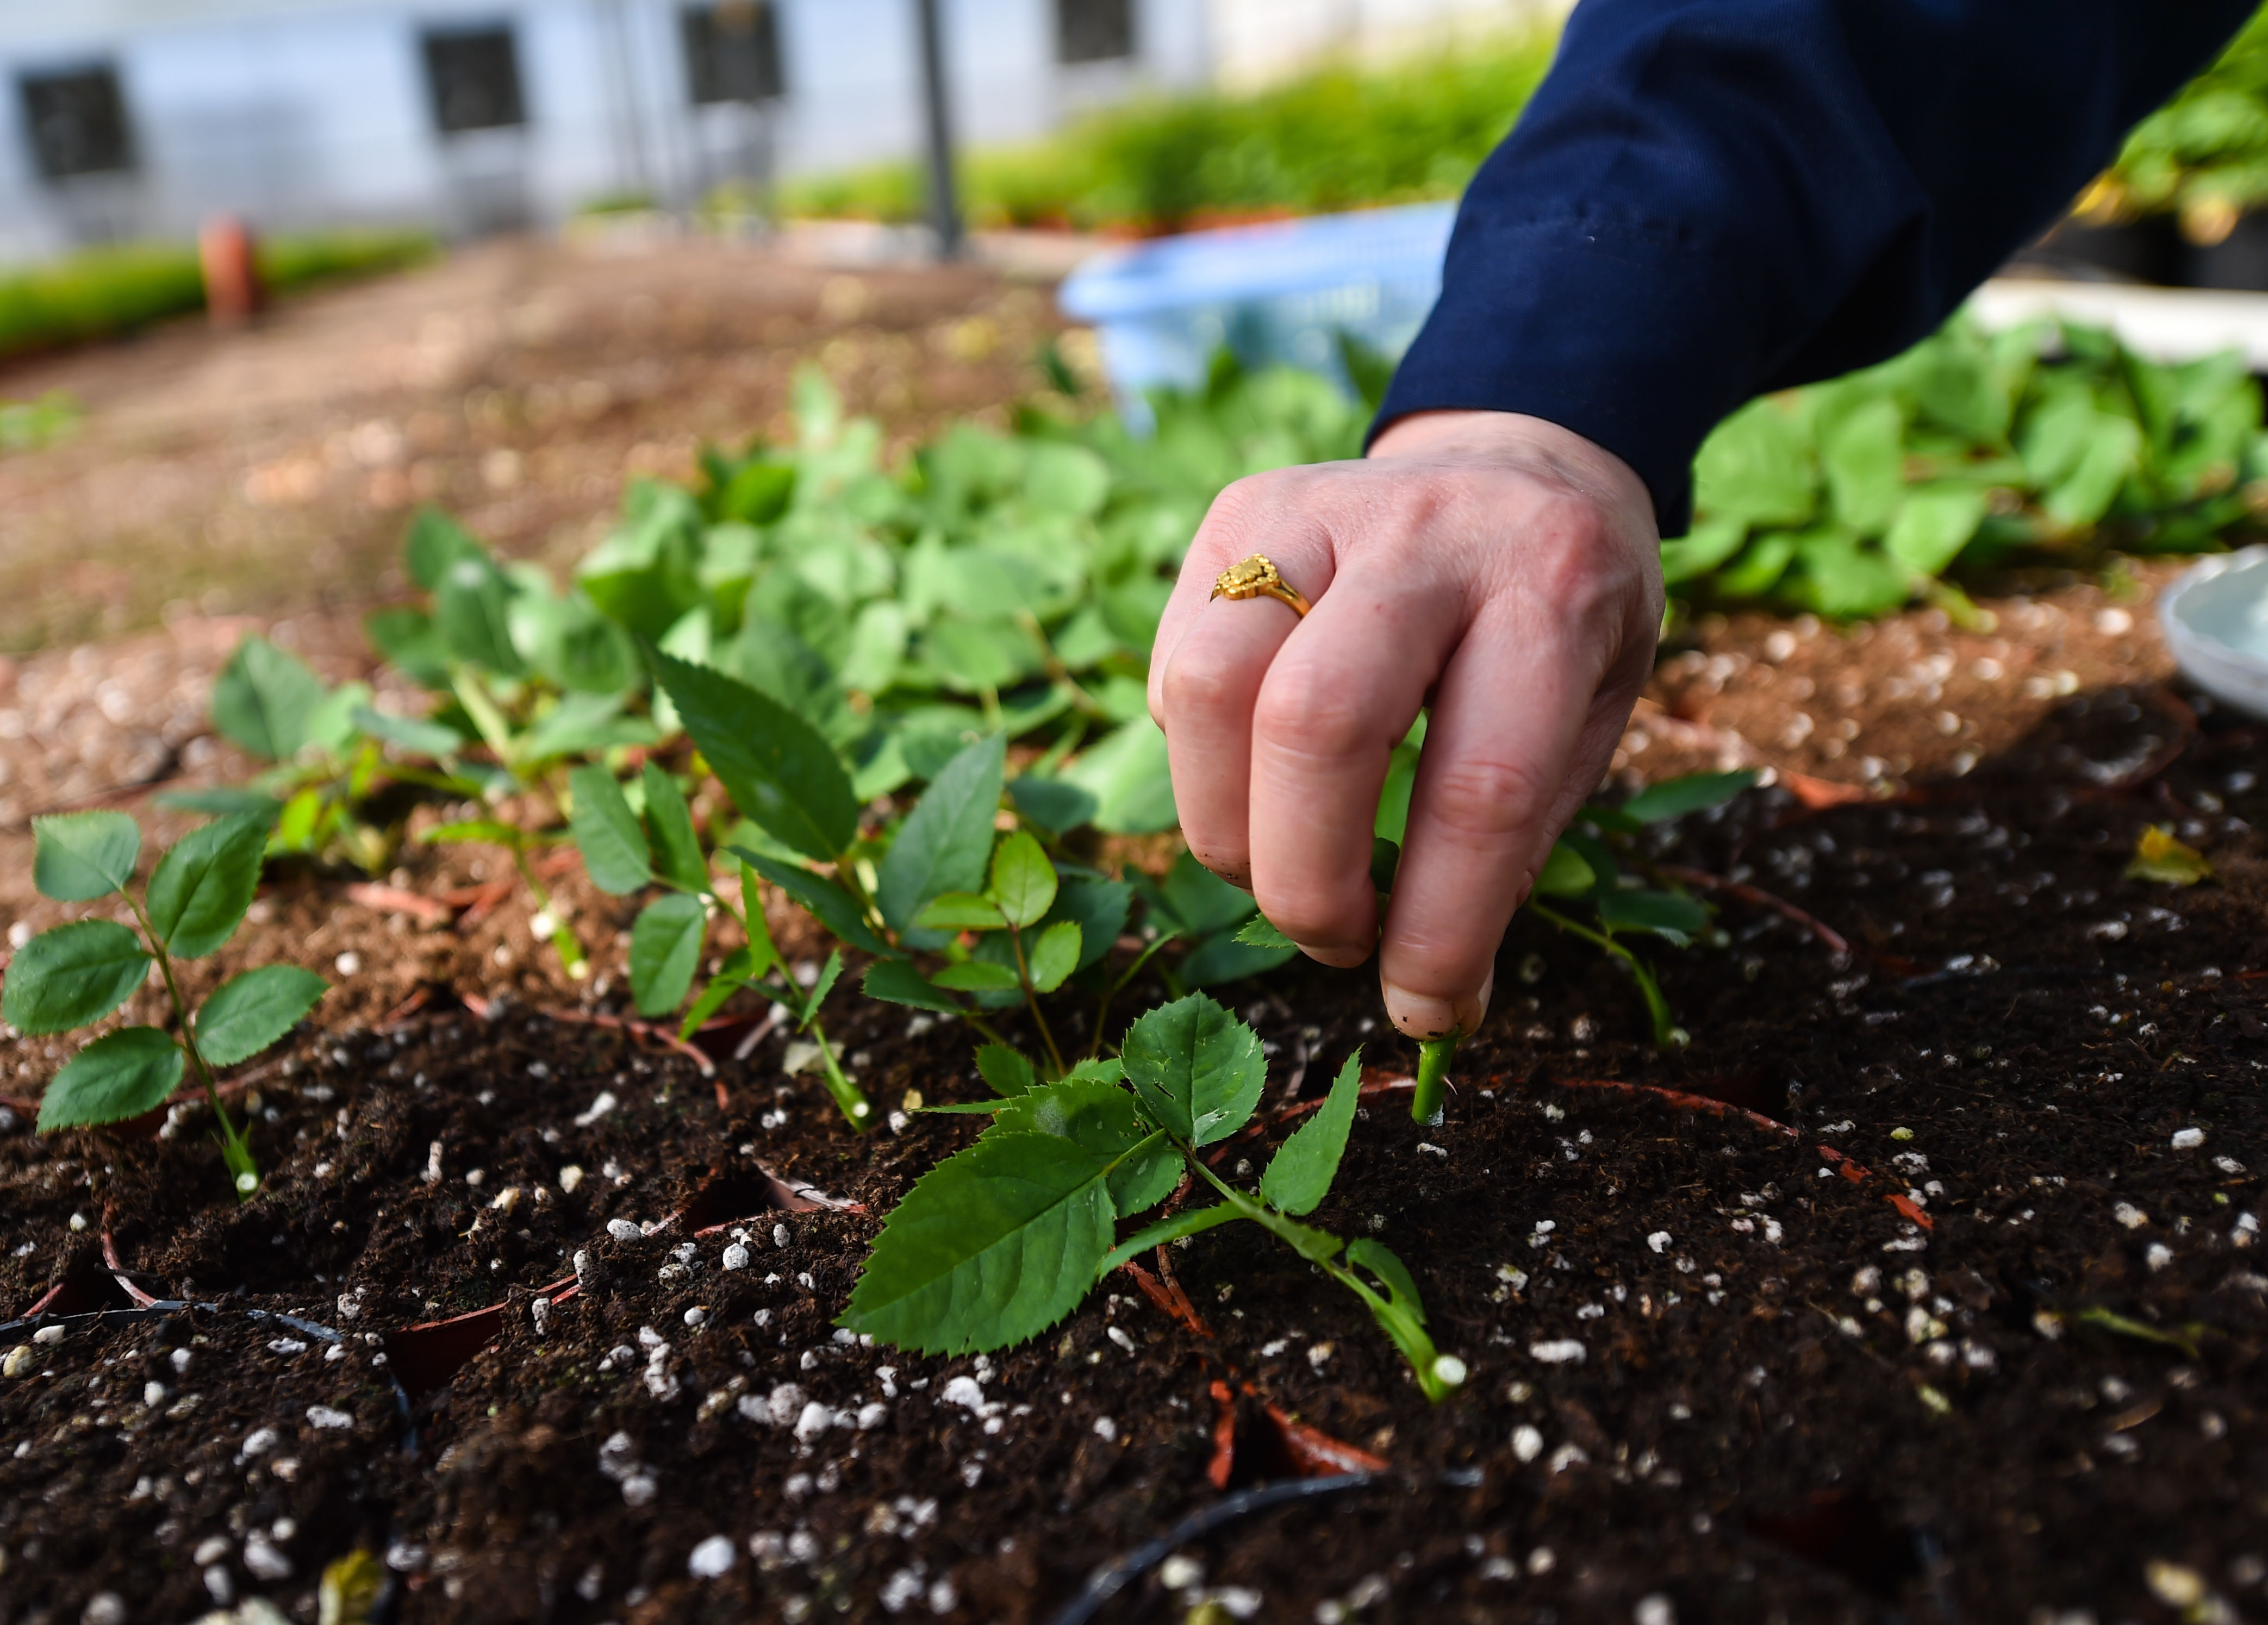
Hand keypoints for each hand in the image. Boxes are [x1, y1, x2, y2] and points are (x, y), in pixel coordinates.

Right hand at [1147, 410, 1662, 1039]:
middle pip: (1314, 726)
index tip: (1426, 1008)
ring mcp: (1318, 507)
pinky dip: (1198, 759)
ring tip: (1283, 871)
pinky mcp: (1236, 511)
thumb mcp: (1595, 713)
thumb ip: (1518, 836)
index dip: (1439, 929)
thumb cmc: (1564, 617)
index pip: (1478, 788)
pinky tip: (1259, 774)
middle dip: (1306, 883)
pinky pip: (1176, 665)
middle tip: (1338, 943)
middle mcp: (1429, 531)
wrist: (1524, 460)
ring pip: (1211, 689)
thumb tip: (1427, 991)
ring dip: (1229, 829)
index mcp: (1551, 587)